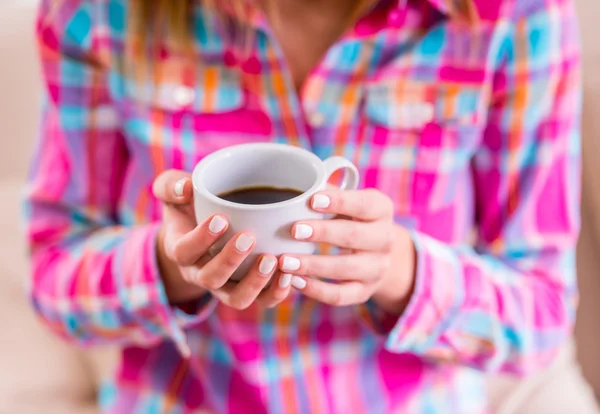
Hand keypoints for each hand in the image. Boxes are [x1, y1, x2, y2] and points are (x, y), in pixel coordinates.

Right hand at [152, 170, 291, 308]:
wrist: (201, 233)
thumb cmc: (188, 207)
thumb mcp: (172, 192)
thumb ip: (171, 186)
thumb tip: (186, 188)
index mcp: (181, 250)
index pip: (184, 251)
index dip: (200, 239)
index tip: (220, 219)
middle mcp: (201, 274)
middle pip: (211, 278)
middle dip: (229, 260)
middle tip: (248, 237)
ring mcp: (225, 287)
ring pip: (237, 298)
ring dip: (254, 282)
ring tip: (272, 259)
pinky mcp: (249, 290)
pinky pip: (261, 301)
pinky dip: (276, 292)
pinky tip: (289, 274)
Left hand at [279, 189, 415, 314]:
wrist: (378, 252)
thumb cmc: (351, 217)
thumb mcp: (348, 200)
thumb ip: (327, 192)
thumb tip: (294, 189)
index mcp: (381, 209)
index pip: (364, 205)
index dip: (339, 202)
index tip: (311, 200)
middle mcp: (385, 239)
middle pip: (355, 236)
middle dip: (323, 233)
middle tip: (293, 230)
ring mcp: (377, 268)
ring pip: (346, 269)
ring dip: (313, 265)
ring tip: (284, 262)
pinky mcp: (365, 291)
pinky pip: (340, 295)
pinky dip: (316, 290)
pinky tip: (295, 281)